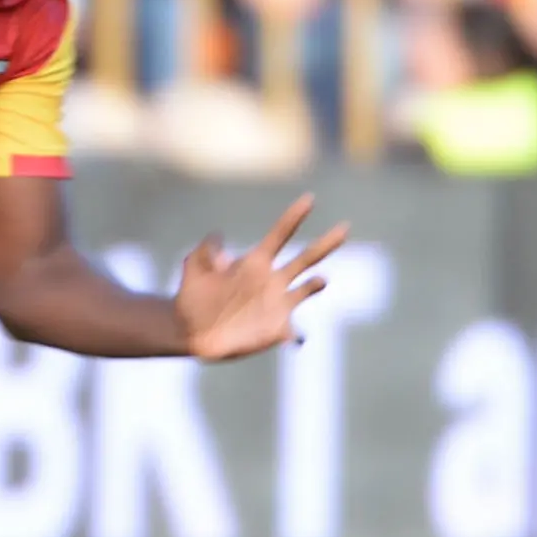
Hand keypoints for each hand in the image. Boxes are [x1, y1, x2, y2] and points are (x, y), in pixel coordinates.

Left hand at [174, 194, 348, 360]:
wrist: (190, 331)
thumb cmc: (192, 297)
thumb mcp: (193, 268)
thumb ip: (205, 251)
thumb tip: (221, 239)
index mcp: (255, 262)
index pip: (280, 234)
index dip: (294, 216)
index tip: (310, 198)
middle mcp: (272, 280)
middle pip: (306, 257)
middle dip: (325, 243)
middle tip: (345, 226)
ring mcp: (278, 303)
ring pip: (307, 289)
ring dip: (314, 285)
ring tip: (319, 281)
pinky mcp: (277, 329)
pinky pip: (296, 333)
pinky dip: (299, 336)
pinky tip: (296, 338)